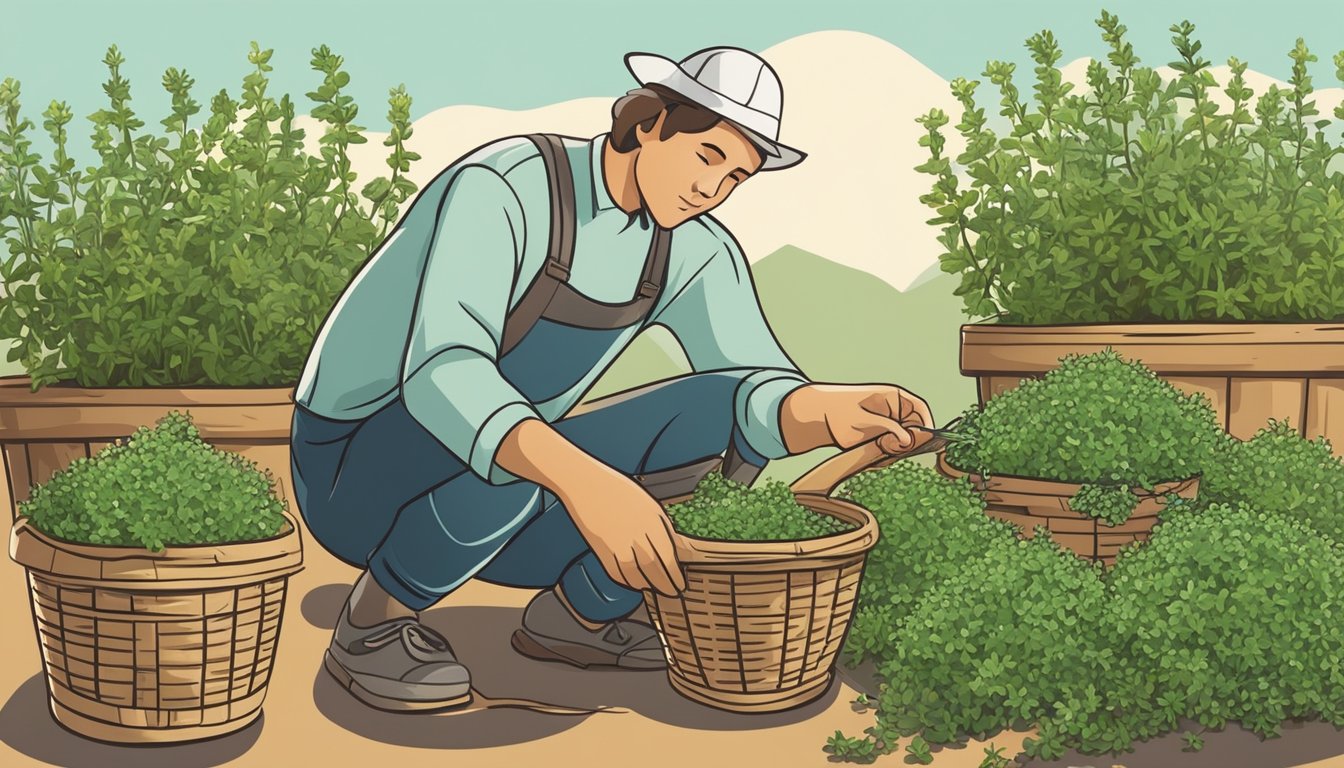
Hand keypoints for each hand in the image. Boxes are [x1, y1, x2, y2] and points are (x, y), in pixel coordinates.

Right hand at [557, 466, 686, 596]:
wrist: (586, 486)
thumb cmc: (619, 492)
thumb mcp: (651, 506)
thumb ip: (665, 530)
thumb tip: (679, 550)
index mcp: (652, 523)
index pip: (668, 559)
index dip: (675, 576)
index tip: (680, 585)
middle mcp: (636, 537)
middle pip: (654, 571)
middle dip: (665, 586)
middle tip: (671, 592)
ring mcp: (618, 546)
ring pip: (636, 578)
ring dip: (647, 585)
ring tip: (654, 587)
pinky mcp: (602, 553)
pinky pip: (618, 575)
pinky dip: (628, 582)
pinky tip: (635, 581)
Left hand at [780, 383, 933, 454]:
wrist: (818, 418)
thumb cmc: (840, 411)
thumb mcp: (866, 420)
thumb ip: (890, 429)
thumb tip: (910, 440)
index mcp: (894, 397)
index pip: (920, 408)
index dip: (927, 424)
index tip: (927, 441)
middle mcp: (893, 411)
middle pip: (913, 430)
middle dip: (905, 444)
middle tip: (891, 451)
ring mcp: (887, 424)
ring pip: (901, 443)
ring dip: (892, 451)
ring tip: (875, 453)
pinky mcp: (879, 436)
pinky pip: (890, 449)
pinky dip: (884, 455)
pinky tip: (872, 456)